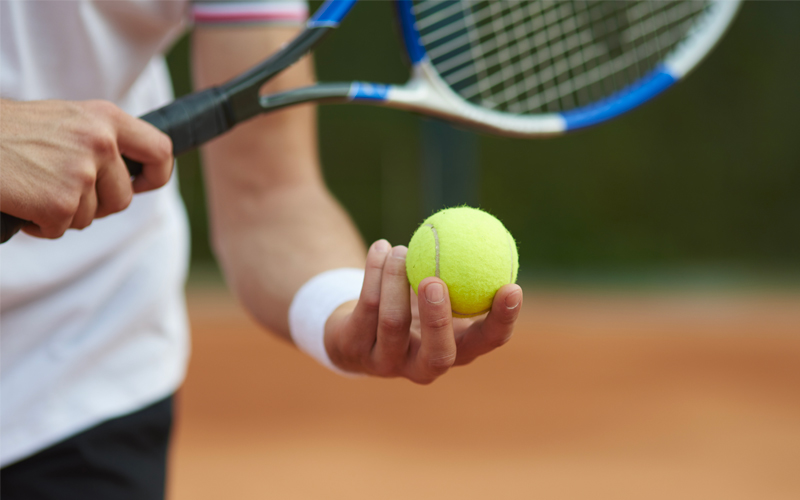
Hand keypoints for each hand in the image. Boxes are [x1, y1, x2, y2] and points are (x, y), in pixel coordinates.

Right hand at [0, 99, 172, 237]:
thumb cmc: (7, 132)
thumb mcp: (64, 121)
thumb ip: (99, 140)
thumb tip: (129, 174)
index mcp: (106, 118)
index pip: (160, 150)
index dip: (156, 174)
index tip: (142, 184)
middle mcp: (100, 142)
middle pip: (122, 198)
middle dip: (95, 204)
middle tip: (58, 188)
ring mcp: (81, 173)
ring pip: (90, 217)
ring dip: (62, 213)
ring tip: (32, 185)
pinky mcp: (60, 202)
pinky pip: (60, 228)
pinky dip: (39, 225)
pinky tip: (20, 200)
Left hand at [324, 239, 522, 383]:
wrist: (355, 327)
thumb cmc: (412, 303)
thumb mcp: (441, 291)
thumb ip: (463, 273)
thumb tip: (492, 234)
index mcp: (457, 351)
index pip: (487, 342)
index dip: (503, 320)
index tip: (513, 287)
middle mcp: (423, 366)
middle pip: (438, 354)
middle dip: (437, 320)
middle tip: (435, 280)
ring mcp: (386, 363)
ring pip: (392, 323)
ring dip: (396, 280)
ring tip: (401, 249)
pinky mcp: (354, 350)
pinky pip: (366, 308)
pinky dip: (374, 273)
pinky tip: (381, 247)